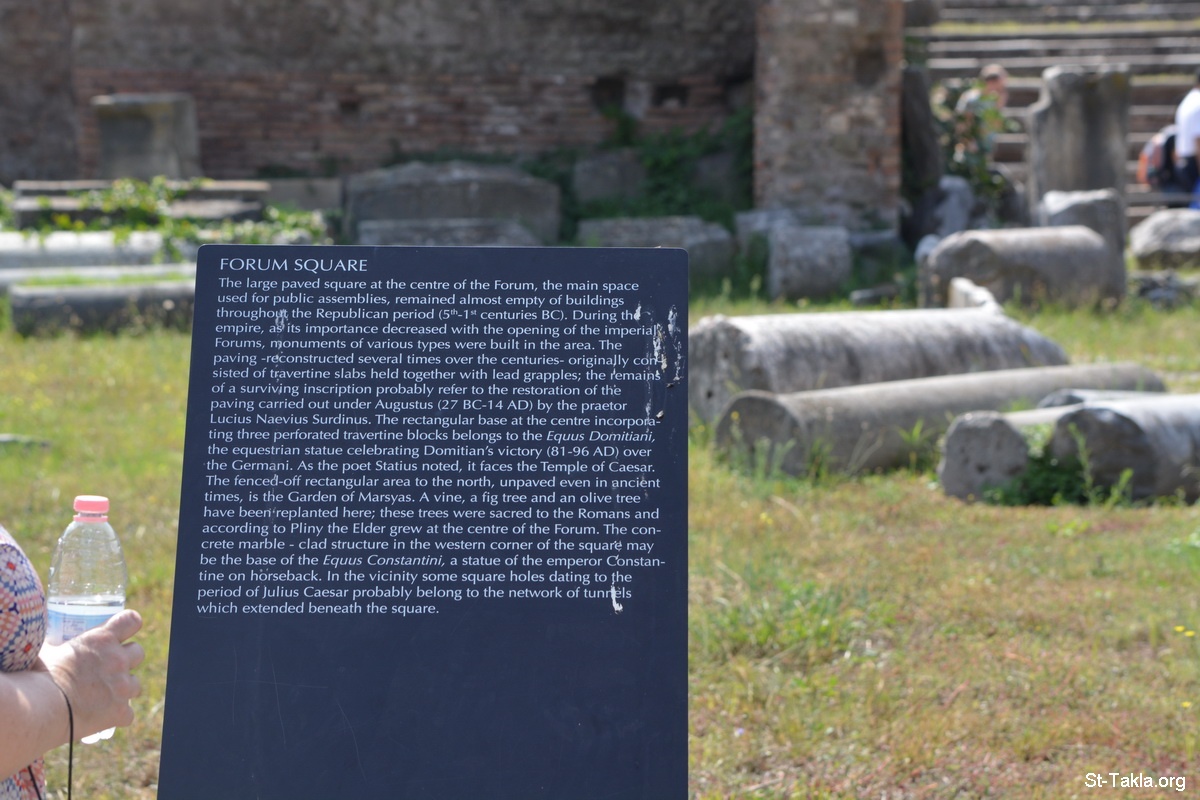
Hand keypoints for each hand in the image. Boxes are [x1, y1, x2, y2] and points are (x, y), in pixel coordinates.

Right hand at [40, 609, 144, 738]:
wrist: (36, 708)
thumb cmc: (35, 676)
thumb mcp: (45, 650)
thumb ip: (51, 644)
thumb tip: (37, 637)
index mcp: (102, 639)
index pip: (131, 620)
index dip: (128, 624)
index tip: (121, 630)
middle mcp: (118, 660)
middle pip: (138, 652)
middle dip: (127, 659)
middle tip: (107, 668)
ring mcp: (122, 686)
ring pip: (136, 685)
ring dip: (123, 689)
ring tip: (101, 696)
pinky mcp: (120, 711)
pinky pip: (128, 714)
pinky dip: (116, 716)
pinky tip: (101, 719)